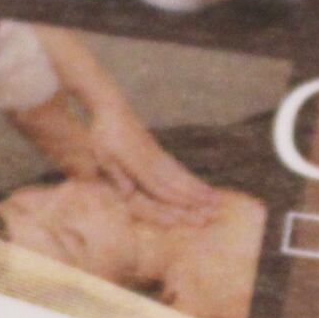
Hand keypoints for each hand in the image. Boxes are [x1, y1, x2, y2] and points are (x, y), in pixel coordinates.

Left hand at [82, 99, 221, 225]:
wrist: (113, 107)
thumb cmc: (103, 134)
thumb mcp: (103, 155)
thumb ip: (117, 175)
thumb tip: (128, 194)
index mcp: (137, 164)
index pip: (160, 186)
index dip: (177, 199)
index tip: (194, 210)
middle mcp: (152, 161)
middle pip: (177, 182)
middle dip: (196, 197)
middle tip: (215, 207)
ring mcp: (158, 155)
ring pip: (181, 175)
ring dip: (199, 188)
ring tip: (215, 198)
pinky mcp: (160, 151)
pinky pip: (178, 168)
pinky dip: (191, 178)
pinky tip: (200, 186)